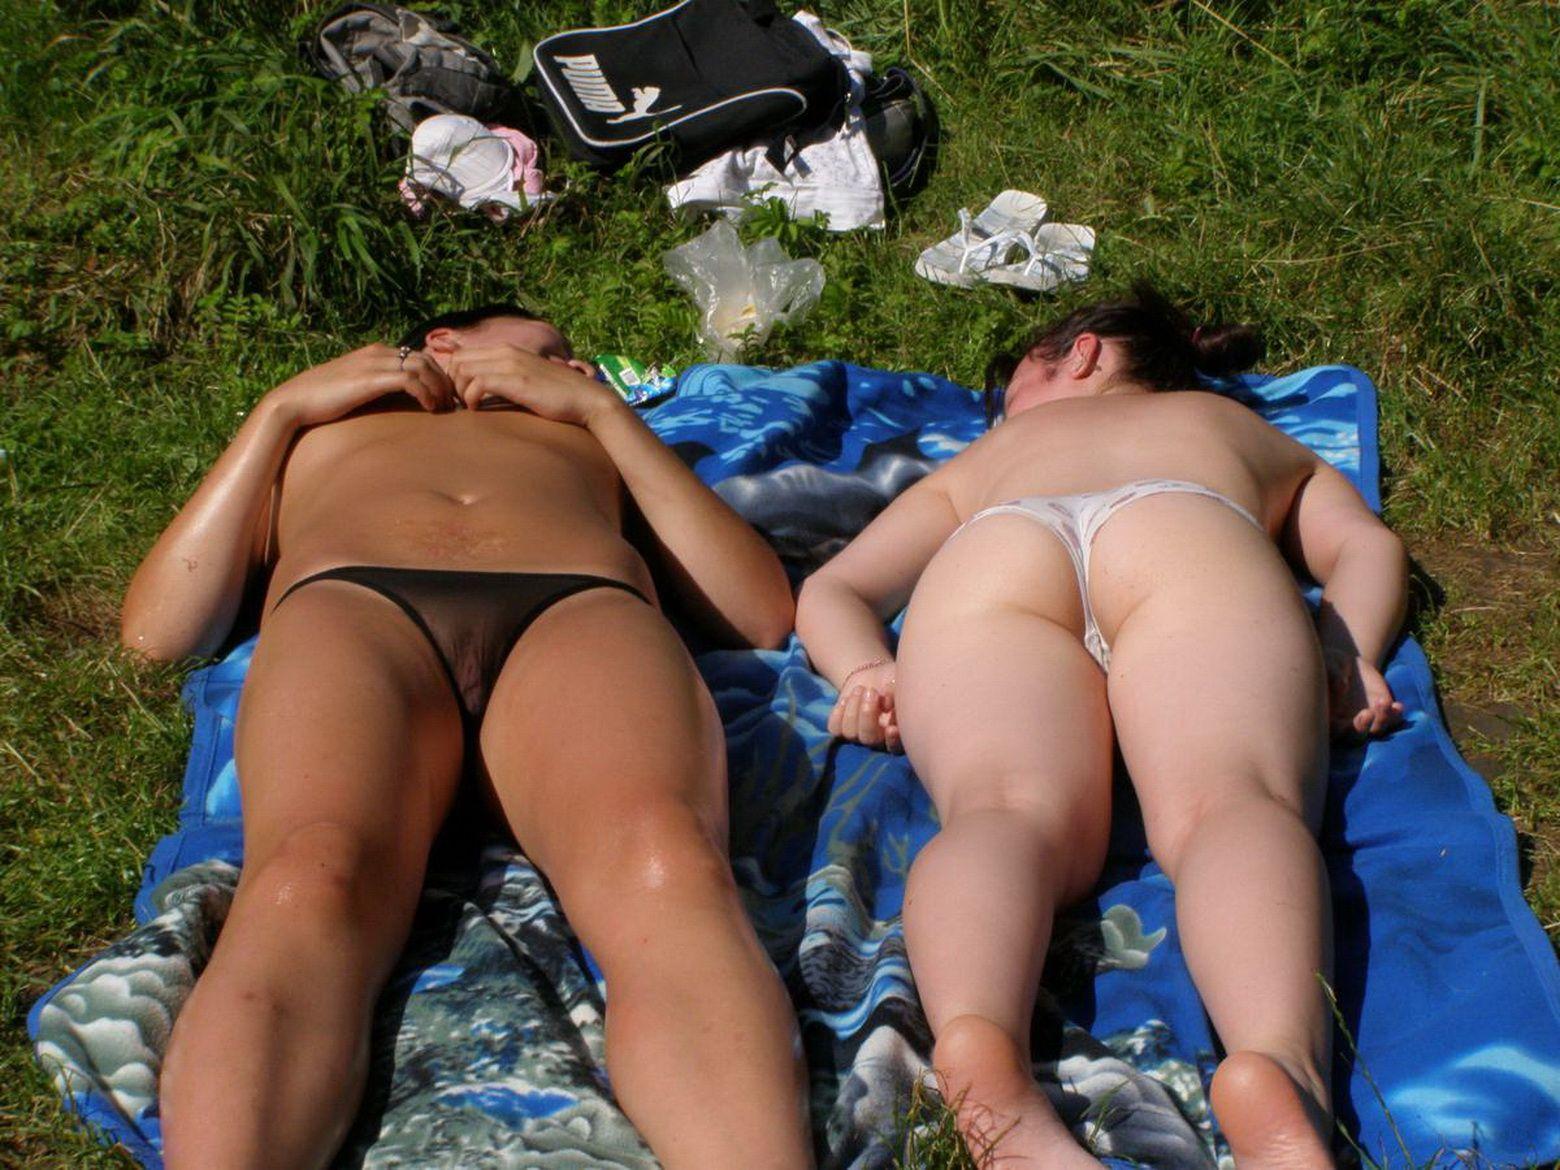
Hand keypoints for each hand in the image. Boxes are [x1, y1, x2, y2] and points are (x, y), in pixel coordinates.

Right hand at [267, 343, 456, 425]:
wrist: (293, 401)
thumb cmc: (322, 399)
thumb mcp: (354, 386)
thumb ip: (375, 385)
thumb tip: (394, 397)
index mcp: (375, 352)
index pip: (419, 355)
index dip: (437, 375)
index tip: (445, 396)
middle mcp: (377, 352)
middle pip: (426, 359)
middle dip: (444, 381)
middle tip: (452, 403)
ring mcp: (373, 364)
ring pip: (422, 367)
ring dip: (439, 388)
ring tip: (444, 408)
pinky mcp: (370, 379)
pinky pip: (409, 380)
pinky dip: (425, 393)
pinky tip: (429, 408)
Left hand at [444, 344, 620, 426]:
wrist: (587, 399)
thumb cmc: (559, 396)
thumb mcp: (529, 381)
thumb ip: (508, 379)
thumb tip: (485, 391)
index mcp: (508, 350)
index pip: (464, 354)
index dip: (456, 376)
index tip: (462, 396)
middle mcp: (507, 351)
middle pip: (457, 360)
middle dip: (453, 384)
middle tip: (462, 404)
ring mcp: (511, 363)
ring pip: (463, 369)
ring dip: (460, 391)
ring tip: (471, 407)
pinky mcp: (516, 380)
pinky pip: (478, 383)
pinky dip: (471, 398)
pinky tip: (478, 409)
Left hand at [827, 661, 901, 751]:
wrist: (876, 676)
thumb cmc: (894, 681)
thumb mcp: (900, 683)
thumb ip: (898, 694)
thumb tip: (886, 704)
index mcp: (899, 734)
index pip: (896, 746)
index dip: (893, 740)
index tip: (891, 728)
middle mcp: (879, 741)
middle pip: (869, 739)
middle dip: (868, 715)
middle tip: (871, 691)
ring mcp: (859, 736)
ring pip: (850, 733)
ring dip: (853, 708)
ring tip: (860, 689)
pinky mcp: (842, 728)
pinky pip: (835, 729)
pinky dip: (838, 713)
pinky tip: (846, 699)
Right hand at [1324, 647, 1402, 736]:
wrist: (1347, 662)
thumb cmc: (1328, 662)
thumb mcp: (1327, 662)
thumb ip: (1331, 674)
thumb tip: (1342, 687)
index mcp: (1327, 717)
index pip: (1333, 733)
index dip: (1341, 730)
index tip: (1350, 715)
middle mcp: (1346, 723)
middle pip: (1355, 738)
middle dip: (1363, 728)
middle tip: (1367, 712)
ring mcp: (1366, 719)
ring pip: (1376, 730)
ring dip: (1382, 721)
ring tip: (1384, 702)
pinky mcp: (1382, 711)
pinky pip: (1391, 720)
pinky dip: (1396, 717)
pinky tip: (1398, 706)